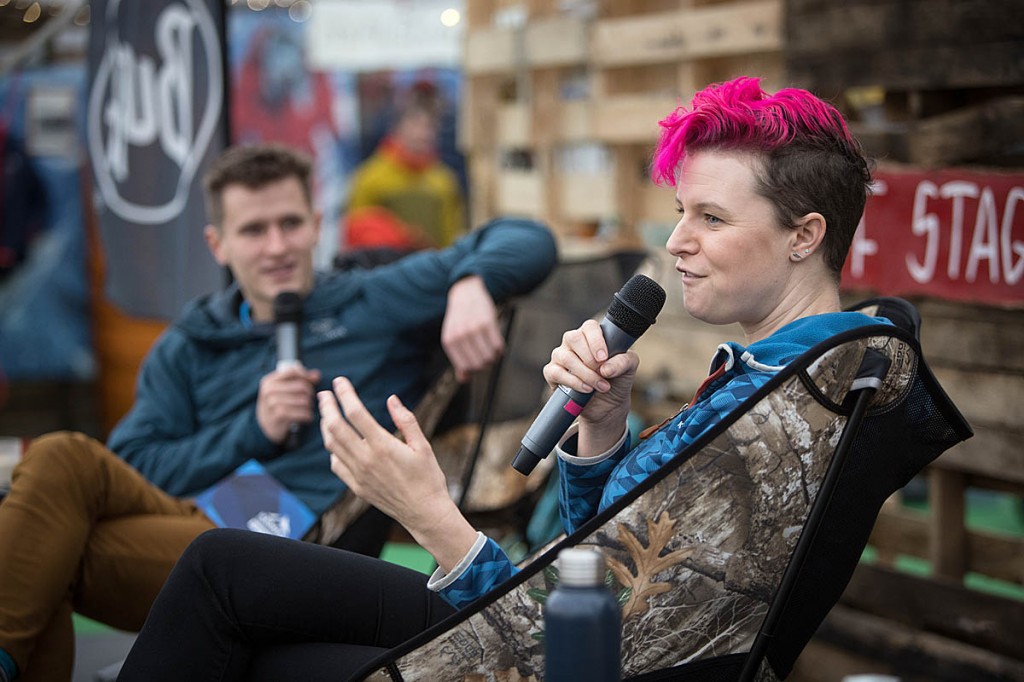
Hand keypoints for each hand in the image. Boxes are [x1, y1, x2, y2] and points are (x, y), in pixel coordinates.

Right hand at [255, 364, 321, 443]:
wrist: (265, 427)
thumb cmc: (277, 404)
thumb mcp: (282, 389)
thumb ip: (299, 379)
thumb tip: (317, 375)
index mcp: (269, 381)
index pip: (292, 371)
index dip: (306, 375)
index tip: (313, 381)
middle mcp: (269, 390)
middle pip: (302, 386)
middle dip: (310, 393)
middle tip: (309, 399)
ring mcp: (273, 403)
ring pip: (304, 400)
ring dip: (309, 405)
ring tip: (307, 409)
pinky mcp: (279, 416)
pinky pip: (303, 412)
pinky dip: (308, 415)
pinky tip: (307, 417)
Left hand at [318, 377, 477, 571]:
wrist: (424, 512)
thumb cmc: (428, 477)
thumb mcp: (422, 445)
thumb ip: (405, 420)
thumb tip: (391, 399)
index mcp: (383, 446)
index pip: (356, 413)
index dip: (345, 394)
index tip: (340, 381)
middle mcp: (366, 459)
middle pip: (335, 427)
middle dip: (327, 407)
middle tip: (324, 394)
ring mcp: (358, 475)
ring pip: (332, 445)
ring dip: (326, 426)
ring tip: (327, 414)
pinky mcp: (356, 487)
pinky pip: (336, 465)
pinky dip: (332, 450)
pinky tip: (336, 442)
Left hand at [441, 275, 504, 381]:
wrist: (466, 292)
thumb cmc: (460, 317)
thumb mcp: (453, 337)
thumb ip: (458, 358)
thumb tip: (463, 379)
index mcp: (449, 342)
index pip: (465, 368)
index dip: (475, 369)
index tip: (479, 363)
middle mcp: (460, 336)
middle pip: (479, 365)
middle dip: (486, 364)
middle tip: (487, 355)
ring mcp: (473, 329)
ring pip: (490, 357)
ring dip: (494, 356)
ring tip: (492, 348)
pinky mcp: (487, 323)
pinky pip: (498, 346)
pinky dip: (500, 348)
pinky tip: (497, 342)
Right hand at [542, 318, 638, 454]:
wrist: (607, 405)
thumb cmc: (616, 380)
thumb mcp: (629, 368)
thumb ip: (623, 361)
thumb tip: (606, 368)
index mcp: (592, 335)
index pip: (590, 327)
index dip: (596, 340)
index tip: (604, 357)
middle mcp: (574, 342)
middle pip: (574, 338)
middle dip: (590, 358)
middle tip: (603, 373)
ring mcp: (561, 356)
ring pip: (566, 357)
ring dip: (586, 374)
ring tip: (601, 386)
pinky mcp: (552, 372)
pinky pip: (556, 373)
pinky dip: (573, 382)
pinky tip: (586, 389)